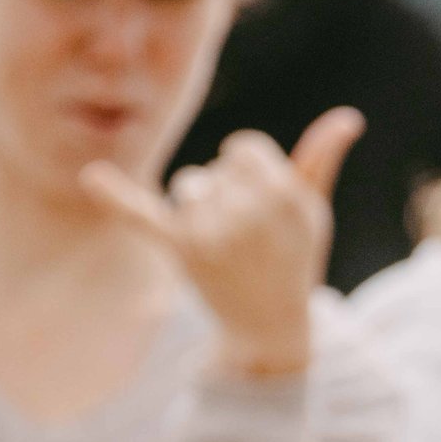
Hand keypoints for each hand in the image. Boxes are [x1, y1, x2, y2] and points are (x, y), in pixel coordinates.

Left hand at [82, 107, 364, 376]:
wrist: (270, 323)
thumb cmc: (295, 260)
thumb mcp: (313, 211)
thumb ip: (320, 160)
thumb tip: (348, 118)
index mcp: (284, 194)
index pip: (243, 147)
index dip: (251, 170)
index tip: (263, 203)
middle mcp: (248, 210)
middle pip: (217, 168)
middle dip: (230, 192)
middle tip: (249, 236)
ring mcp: (214, 231)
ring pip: (190, 186)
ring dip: (203, 208)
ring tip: (225, 247)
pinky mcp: (183, 250)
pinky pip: (144, 214)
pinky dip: (117, 198)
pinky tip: (92, 178)